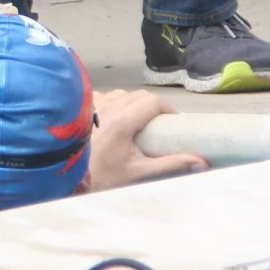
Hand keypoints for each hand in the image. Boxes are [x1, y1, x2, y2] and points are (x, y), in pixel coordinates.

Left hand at [83, 89, 207, 192]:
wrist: (69, 176)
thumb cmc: (104, 175)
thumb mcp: (140, 171)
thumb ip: (171, 163)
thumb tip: (201, 161)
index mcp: (122, 121)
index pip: (153, 101)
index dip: (168, 109)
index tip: (173, 122)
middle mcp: (106, 107)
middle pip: (139, 95)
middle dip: (153, 106)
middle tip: (159, 123)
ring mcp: (92, 105)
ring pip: (122, 93)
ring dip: (134, 102)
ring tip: (139, 120)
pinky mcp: (82, 107)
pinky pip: (105, 95)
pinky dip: (116, 102)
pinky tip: (117, 117)